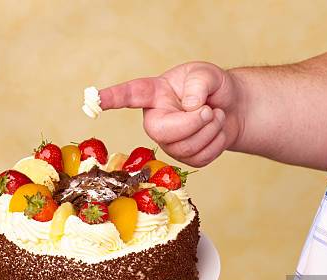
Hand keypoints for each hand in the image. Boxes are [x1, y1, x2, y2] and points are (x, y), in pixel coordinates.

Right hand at [99, 62, 244, 166]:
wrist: (233, 109)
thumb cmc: (214, 88)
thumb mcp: (208, 74)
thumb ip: (198, 84)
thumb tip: (189, 107)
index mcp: (155, 94)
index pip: (130, 95)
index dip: (111, 98)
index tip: (93, 99)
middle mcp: (156, 120)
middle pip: (163, 132)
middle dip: (193, 123)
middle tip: (210, 110)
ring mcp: (169, 142)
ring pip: (185, 148)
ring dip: (211, 130)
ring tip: (217, 115)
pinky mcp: (185, 158)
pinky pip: (200, 158)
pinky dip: (217, 143)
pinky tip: (218, 130)